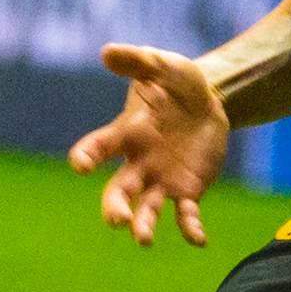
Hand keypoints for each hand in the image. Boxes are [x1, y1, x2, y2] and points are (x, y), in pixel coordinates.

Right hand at [68, 44, 229, 246]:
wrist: (210, 99)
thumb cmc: (178, 82)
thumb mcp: (163, 64)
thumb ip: (138, 61)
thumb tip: (107, 52)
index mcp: (127, 133)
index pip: (100, 146)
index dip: (87, 155)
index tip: (80, 164)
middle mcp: (139, 162)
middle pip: (119, 190)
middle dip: (115, 206)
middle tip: (116, 220)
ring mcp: (162, 180)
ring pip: (146, 209)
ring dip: (143, 225)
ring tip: (143, 240)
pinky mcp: (187, 191)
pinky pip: (185, 215)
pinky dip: (190, 229)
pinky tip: (199, 240)